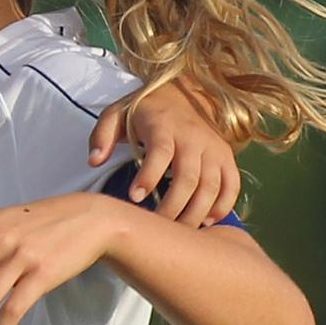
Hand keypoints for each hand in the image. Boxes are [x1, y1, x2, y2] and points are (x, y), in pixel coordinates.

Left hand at [93, 87, 242, 227]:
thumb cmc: (143, 111)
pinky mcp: (226, 157)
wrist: (183, 93)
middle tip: (156, 225)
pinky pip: (231, 184)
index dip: (149, 176)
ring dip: (197, 212)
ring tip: (178, 232)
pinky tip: (206, 222)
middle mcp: (193, 138)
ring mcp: (213, 148)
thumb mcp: (116, 114)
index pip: (161, 152)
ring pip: (212, 185)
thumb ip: (102, 136)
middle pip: (189, 177)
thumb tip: (94, 161)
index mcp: (164, 127)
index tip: (135, 197)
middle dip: (173, 206)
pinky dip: (223, 205)